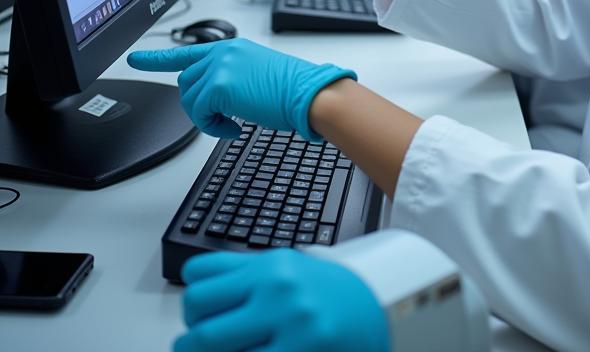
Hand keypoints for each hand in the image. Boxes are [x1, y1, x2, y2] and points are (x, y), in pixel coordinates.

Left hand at [128, 38, 354, 139]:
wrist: (308, 94)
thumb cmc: (292, 90)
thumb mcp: (256, 74)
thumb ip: (230, 77)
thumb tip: (213, 99)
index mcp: (232, 48)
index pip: (187, 52)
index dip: (156, 58)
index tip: (135, 58)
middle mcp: (223, 52)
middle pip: (185, 82)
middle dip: (198, 104)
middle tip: (222, 118)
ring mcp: (219, 66)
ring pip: (190, 99)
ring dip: (207, 117)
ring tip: (233, 121)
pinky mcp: (219, 85)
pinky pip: (199, 114)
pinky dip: (214, 127)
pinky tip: (235, 127)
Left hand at [175, 249, 388, 351]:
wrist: (380, 310)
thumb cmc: (328, 293)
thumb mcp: (289, 269)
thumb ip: (244, 276)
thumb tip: (194, 294)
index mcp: (271, 265)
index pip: (198, 280)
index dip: (193, 303)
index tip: (201, 316)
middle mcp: (278, 290)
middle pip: (198, 320)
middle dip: (191, 342)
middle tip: (200, 346)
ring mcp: (289, 325)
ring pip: (212, 348)